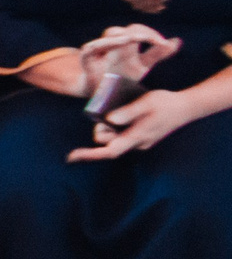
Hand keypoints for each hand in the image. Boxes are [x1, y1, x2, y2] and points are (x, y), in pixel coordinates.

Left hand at [70, 85, 197, 159]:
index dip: (89, 154)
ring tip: (117, 110)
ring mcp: (140, 142)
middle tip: (107, 112)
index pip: (110, 151)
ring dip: (109, 127)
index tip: (71, 156)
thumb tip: (109, 120)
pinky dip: (116, 127)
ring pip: (115, 138)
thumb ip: (127, 112)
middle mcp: (137, 144)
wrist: (186, 107)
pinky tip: (121, 114)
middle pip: (108, 143)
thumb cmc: (166, 103)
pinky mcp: (142, 137)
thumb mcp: (146, 102)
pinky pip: (122, 135)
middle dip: (101, 130)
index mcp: (137, 137)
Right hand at [80, 25, 181, 87]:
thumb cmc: (121, 77)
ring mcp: (101, 50)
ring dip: (121, 36)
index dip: (151, 34)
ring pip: (109, 35)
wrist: (101, 95)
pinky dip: (98, 45)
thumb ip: (157, 54)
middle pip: (126, 30)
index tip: (163, 43)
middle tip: (151, 40)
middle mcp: (115, 43)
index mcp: (127, 44)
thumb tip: (176, 41)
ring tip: (131, 39)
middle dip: (139, 33)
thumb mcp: (142, 66)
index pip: (138, 30)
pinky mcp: (88, 58)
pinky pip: (90, 48)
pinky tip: (108, 45)